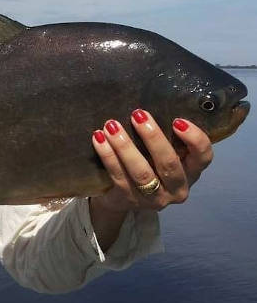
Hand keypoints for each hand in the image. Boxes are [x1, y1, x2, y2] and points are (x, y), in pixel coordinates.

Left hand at [91, 109, 213, 214]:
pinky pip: (118, 177)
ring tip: (111, 126)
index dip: (194, 139)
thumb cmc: (147, 163)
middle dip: (153, 138)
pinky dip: (108, 156)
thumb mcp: (161, 152)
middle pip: (169, 164)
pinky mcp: (130, 200)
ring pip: (142, 173)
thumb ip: (164, 135)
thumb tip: (149, 102)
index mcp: (191, 171)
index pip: (203, 157)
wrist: (121, 197)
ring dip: (125, 147)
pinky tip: (98, 139)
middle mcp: (177, 188)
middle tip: (137, 114)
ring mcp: (154, 199)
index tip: (177, 121)